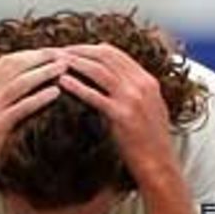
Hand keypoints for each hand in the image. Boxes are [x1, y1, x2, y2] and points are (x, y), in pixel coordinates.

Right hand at [0, 51, 64, 190]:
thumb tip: (12, 82)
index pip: (4, 62)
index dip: (28, 54)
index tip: (46, 52)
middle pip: (14, 66)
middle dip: (39, 57)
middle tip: (60, 54)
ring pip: (20, 83)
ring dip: (44, 72)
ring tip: (62, 68)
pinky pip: (22, 106)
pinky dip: (40, 98)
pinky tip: (55, 93)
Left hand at [57, 45, 177, 185]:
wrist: (159, 165)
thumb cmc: (150, 141)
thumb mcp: (149, 108)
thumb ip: (134, 91)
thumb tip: (112, 81)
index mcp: (147, 80)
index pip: (116, 54)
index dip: (91, 48)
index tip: (73, 50)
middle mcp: (141, 84)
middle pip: (105, 56)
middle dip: (78, 50)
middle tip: (58, 51)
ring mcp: (132, 99)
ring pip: (98, 70)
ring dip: (74, 62)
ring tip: (55, 61)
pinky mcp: (122, 116)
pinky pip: (94, 95)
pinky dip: (77, 86)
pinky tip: (62, 82)